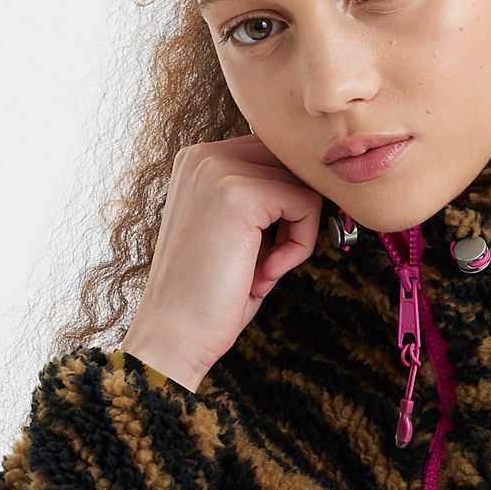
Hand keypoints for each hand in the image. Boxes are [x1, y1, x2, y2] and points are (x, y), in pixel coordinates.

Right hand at [118, 135, 325, 391]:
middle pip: (291, 162)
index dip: (288, 202)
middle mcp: (204, 155)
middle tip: (271, 259)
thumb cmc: (210, 293)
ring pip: (302, 183)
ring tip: (263, 269)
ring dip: (297, 234)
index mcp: (199, 160)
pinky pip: (305, 204)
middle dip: (297, 213)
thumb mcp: (237, 231)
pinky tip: (265, 274)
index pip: (274, 154)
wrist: (174, 335)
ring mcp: (218, 169)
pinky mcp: (238, 192)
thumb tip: (316, 180)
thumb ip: (265, 198)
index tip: (269, 247)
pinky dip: (299, 246)